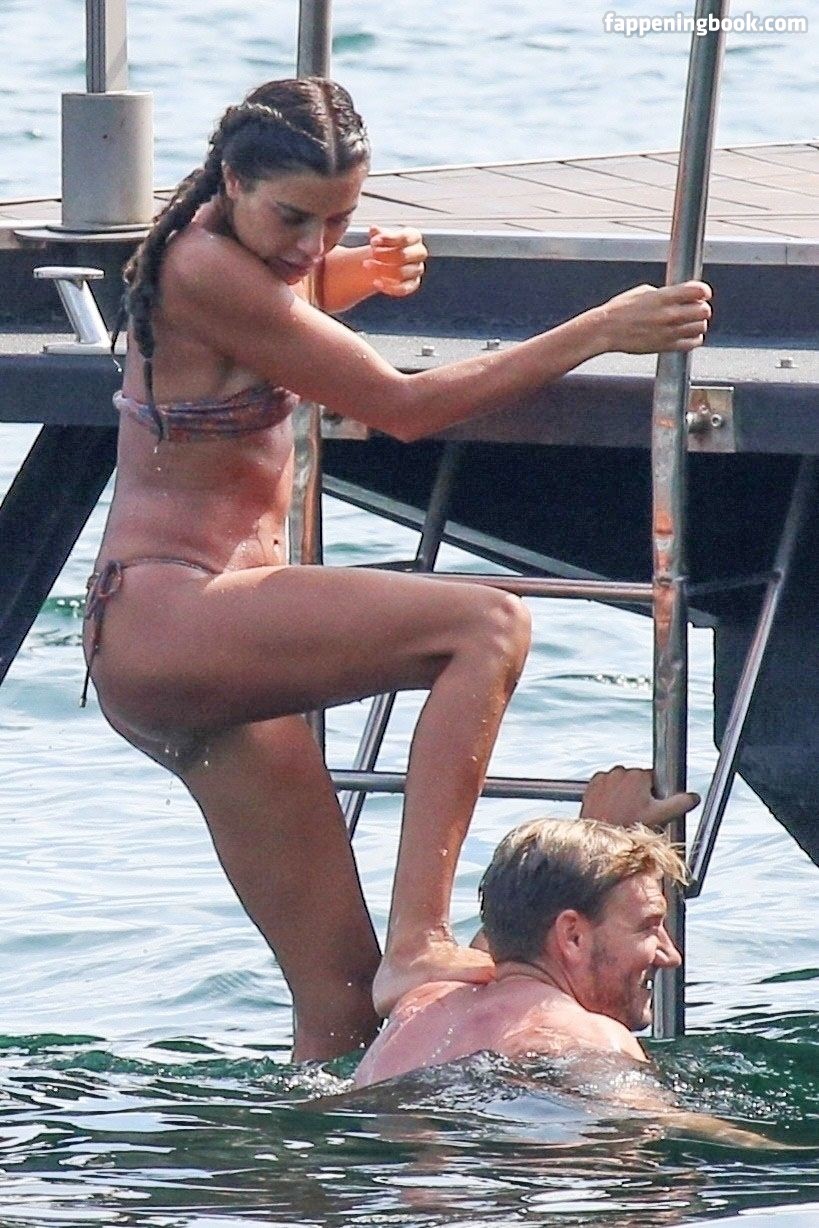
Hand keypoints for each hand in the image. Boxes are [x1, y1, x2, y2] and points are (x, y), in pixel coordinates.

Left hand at [364, 225, 426, 296]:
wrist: (386, 259)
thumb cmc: (385, 245)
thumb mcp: (382, 235)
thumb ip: (378, 233)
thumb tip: (374, 229)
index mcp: (414, 237)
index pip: (405, 238)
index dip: (388, 240)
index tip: (373, 242)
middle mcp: (419, 253)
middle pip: (404, 256)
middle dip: (385, 255)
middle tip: (371, 254)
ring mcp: (417, 269)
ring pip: (402, 273)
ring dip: (382, 270)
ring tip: (367, 265)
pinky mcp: (413, 284)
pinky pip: (403, 289)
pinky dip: (388, 287)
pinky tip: (375, 282)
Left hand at [579, 765, 698, 828]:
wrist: (600, 837)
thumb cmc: (628, 827)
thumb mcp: (661, 816)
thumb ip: (680, 803)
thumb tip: (694, 797)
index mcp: (639, 775)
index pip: (654, 778)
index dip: (655, 793)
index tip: (650, 806)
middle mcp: (621, 772)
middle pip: (637, 779)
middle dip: (639, 792)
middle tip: (638, 812)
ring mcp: (605, 777)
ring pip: (621, 781)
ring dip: (624, 792)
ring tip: (624, 811)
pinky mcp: (593, 784)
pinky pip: (606, 784)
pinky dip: (609, 793)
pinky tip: (612, 808)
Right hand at [595, 280, 711, 353]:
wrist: (606, 331)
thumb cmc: (620, 310)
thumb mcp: (643, 292)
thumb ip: (665, 293)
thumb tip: (679, 295)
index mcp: (663, 297)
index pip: (698, 291)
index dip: (703, 291)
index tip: (702, 293)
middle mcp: (669, 315)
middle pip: (703, 311)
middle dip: (701, 308)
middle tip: (695, 308)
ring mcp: (669, 332)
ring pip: (700, 327)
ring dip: (697, 323)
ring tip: (689, 322)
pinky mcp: (666, 346)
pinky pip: (692, 343)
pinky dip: (694, 338)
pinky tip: (686, 334)